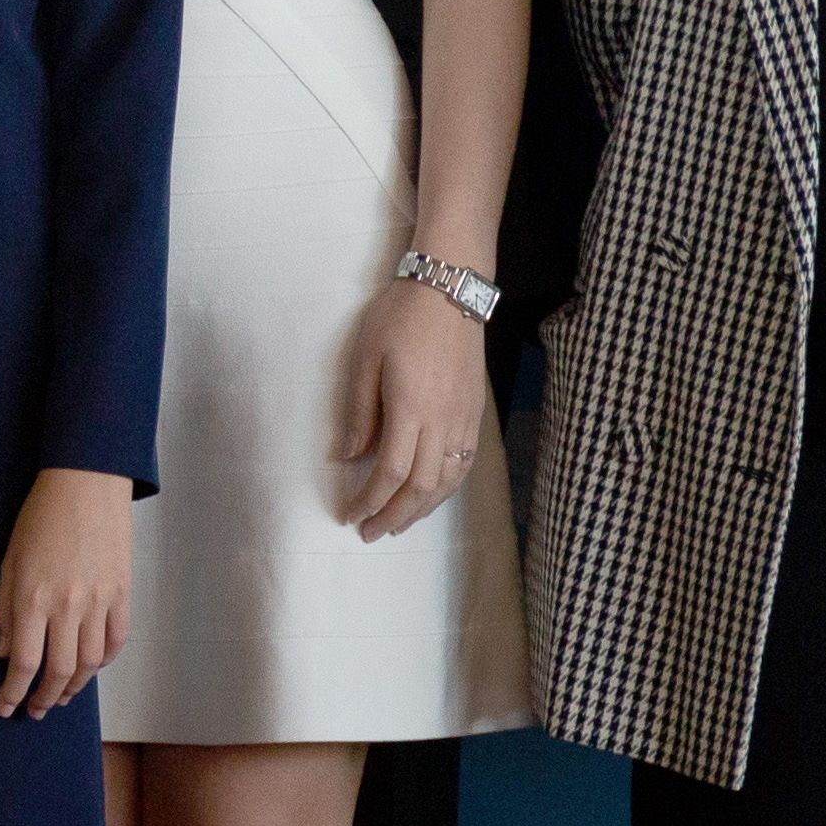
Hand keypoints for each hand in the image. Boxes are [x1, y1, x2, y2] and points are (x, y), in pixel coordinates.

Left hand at [0, 467, 135, 717]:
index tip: (5, 708)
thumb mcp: (9, 564)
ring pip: (90, 663)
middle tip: (34, 711)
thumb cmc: (39, 521)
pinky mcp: (122, 594)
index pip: (23, 663)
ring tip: (60, 697)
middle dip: (44, 698)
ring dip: (73, 687)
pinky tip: (89, 669)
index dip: (13, 692)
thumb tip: (5, 652)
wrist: (85, 486)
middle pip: (58, 671)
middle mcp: (67, 606)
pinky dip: (103, 662)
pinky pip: (115, 641)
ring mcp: (99, 602)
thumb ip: (5, 611)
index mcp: (32, 599)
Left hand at [332, 278, 493, 540]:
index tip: (351, 515)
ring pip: (447, 480)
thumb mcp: (364, 360)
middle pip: (422, 486)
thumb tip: (349, 456)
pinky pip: (464, 463)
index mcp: (411, 408)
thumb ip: (359, 413)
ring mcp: (464, 419)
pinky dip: (446, 487)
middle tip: (371, 533)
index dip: (370, 500)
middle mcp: (443, 421)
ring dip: (422, 508)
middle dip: (394, 515)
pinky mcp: (476, 413)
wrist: (450, 292)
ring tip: (398, 523)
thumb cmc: (399, 319)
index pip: (391, 471)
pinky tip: (431, 496)